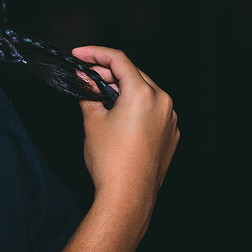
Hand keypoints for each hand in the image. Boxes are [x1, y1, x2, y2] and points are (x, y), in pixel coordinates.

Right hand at [71, 46, 178, 213]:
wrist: (128, 197)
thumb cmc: (110, 162)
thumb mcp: (93, 121)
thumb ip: (87, 92)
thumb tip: (83, 78)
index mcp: (143, 93)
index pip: (118, 60)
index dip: (95, 54)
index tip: (80, 55)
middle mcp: (162, 101)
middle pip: (133, 74)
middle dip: (108, 73)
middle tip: (86, 76)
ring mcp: (170, 119)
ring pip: (145, 92)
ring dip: (123, 89)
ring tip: (101, 96)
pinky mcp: (171, 134)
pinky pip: (154, 110)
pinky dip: (137, 107)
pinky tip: (120, 116)